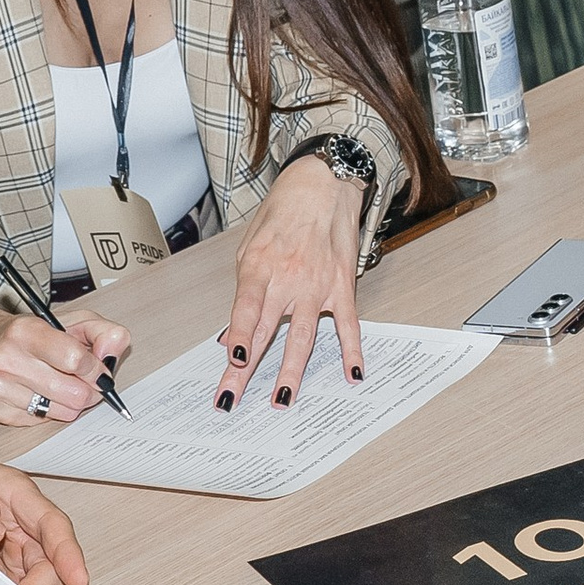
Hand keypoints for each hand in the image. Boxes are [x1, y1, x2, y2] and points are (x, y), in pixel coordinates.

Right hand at [0, 302, 130, 426]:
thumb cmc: (30, 333)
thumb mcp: (72, 321)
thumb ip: (103, 332)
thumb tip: (113, 351)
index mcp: (26, 332)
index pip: (76, 360)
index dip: (96, 369)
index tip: (98, 370)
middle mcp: (7, 360)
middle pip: (75, 394)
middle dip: (89, 390)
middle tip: (84, 381)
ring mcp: (0, 388)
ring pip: (64, 412)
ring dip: (71, 401)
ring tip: (61, 383)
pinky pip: (46, 421)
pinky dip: (52, 409)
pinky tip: (41, 392)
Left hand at [216, 154, 365, 406]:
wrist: (322, 184)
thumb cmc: (282, 212)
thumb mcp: (249, 245)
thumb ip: (244, 290)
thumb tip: (233, 332)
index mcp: (259, 267)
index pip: (245, 311)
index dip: (238, 336)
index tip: (231, 362)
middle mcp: (288, 279)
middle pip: (264, 333)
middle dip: (245, 371)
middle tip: (232, 400)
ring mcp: (318, 286)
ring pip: (303, 337)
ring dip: (292, 372)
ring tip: (283, 399)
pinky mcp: (342, 287)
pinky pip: (348, 326)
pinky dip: (352, 352)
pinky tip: (353, 375)